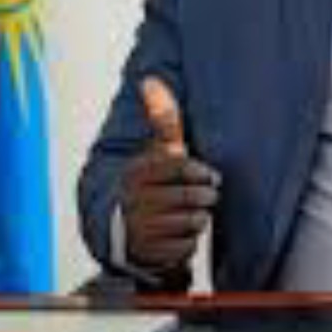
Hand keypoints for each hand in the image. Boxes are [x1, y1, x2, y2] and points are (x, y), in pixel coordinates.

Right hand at [120, 77, 219, 273]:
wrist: (123, 226)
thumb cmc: (151, 183)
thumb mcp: (156, 150)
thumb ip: (161, 118)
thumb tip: (149, 79)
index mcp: (137, 171)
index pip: (180, 167)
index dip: (201, 171)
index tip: (208, 174)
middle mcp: (134, 199)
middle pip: (191, 196)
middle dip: (204, 196)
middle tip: (203, 195)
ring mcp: (139, 228)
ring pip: (192, 222)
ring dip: (198, 218)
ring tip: (191, 212)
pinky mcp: (147, 253)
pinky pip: (186, 246)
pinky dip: (189, 240)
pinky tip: (180, 232)